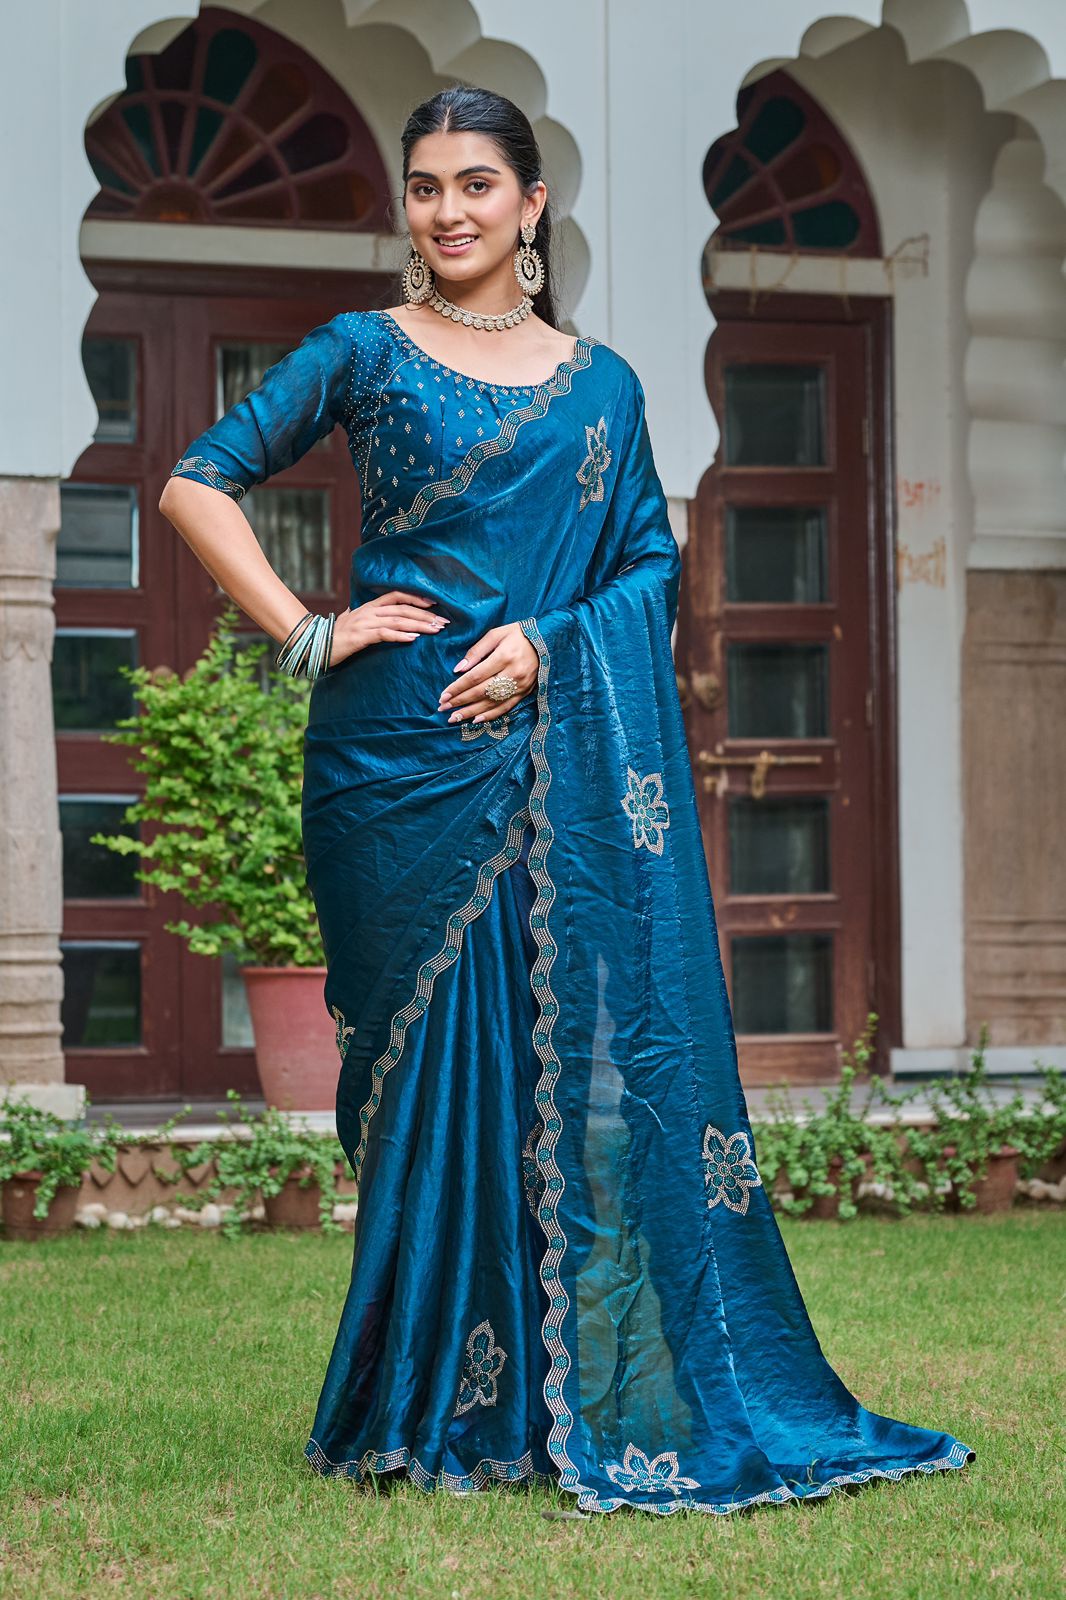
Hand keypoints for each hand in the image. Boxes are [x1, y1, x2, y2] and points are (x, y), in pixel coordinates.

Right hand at [327, 590, 449, 665]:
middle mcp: (369, 611)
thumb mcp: (352, 622)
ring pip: (397, 621)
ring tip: (435, 630)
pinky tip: (413, 639)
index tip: (435, 604)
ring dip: (419, 625)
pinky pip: (384, 634)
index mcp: (370, 606)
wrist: (314, 645)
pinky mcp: (360, 637)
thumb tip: (369, 614)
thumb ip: (363, 616)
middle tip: (444, 622)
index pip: (397, 596)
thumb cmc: (336, 636)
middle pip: (403, 609)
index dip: (417, 598)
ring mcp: (365, 623)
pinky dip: (400, 636)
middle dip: (425, 615)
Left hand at [437, 622, 538, 723]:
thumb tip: (458, 669)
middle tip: (442, 708)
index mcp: (504, 657)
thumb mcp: (496, 634)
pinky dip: (490, 715)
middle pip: (481, 692)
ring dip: (471, 712)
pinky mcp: (525, 692)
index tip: (443, 695)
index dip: (458, 688)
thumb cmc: (518, 634)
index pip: (475, 677)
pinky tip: (476, 720)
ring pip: (492, 703)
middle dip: (460, 702)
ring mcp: (520, 685)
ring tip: (454, 718)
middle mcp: (512, 674)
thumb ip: (476, 651)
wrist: (548, 640)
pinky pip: (506, 707)